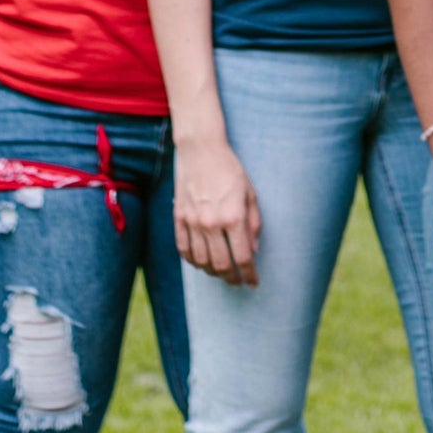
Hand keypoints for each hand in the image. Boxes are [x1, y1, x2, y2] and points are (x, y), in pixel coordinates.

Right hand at [174, 138, 261, 284]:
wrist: (201, 150)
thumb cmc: (230, 170)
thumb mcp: (250, 194)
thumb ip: (253, 224)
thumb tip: (253, 250)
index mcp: (233, 217)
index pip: (243, 258)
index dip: (249, 274)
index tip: (253, 282)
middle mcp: (212, 223)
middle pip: (221, 265)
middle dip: (232, 278)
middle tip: (238, 281)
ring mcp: (192, 222)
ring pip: (201, 261)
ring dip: (213, 272)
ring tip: (221, 272)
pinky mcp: (179, 218)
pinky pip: (184, 250)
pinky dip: (193, 261)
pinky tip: (201, 262)